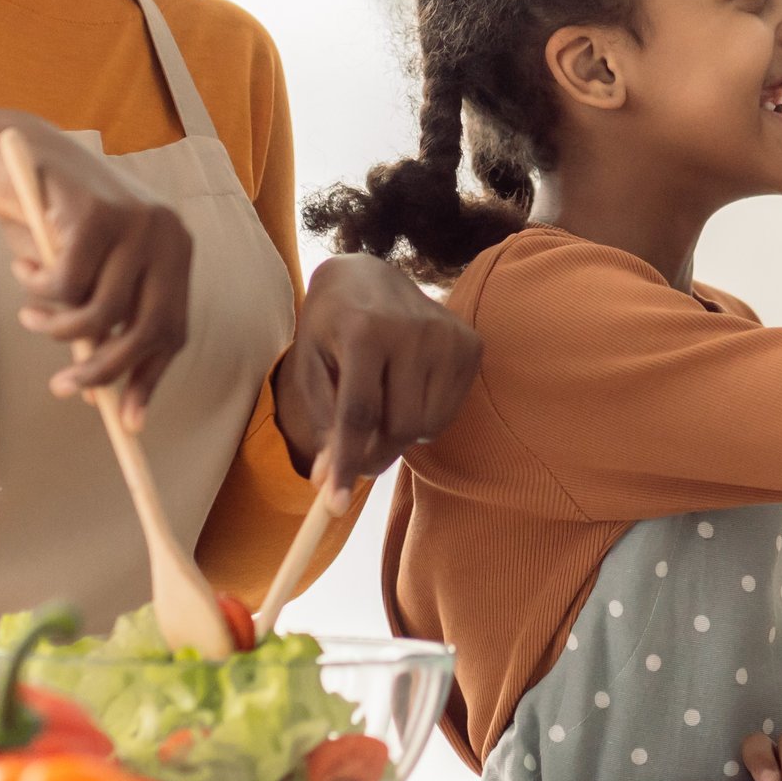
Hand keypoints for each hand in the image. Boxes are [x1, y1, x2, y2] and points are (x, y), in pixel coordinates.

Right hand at [0, 114, 191, 428]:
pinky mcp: (98, 214)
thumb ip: (102, 325)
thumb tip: (101, 396)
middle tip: (63, 386)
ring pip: (102, 312)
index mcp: (175, 251)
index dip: (150, 377)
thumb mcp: (85, 280)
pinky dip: (39, 290)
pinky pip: (67, 286)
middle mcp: (167, 234)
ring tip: (30, 314)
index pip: (175, 328)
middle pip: (151, 328)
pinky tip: (25, 269)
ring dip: (57, 328)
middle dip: (105, 369)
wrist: (9, 158)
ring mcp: (137, 221)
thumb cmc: (50, 225)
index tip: (126, 421)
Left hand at [273, 253, 482, 508]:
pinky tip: (407, 391)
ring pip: (427, 425)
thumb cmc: (330, 326)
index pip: (359, 413)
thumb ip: (322, 422)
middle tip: (357, 455)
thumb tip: (327, 483)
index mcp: (366, 330)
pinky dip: (424, 419)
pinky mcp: (471, 344)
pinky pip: (448, 413)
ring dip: (400, 434)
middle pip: (399, 426)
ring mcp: (448, 335)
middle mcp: (413, 330)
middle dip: (374, 452)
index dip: (347, 462)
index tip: (335, 505)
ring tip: (382, 404)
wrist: (368, 276)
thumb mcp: (310, 365)